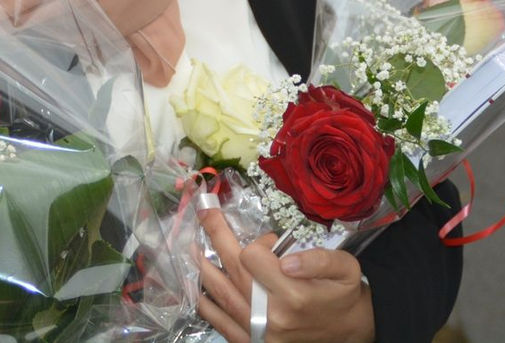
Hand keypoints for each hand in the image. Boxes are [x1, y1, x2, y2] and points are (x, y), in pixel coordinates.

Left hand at [196, 207, 374, 341]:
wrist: (350, 336)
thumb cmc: (344, 297)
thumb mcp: (345, 270)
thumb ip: (318, 258)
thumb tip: (284, 258)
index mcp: (293, 295)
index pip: (252, 256)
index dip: (258, 244)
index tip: (271, 246)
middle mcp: (270, 316)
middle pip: (230, 267)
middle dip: (215, 233)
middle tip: (204, 212)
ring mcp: (257, 333)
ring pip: (217, 293)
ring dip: (201, 266)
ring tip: (192, 246)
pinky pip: (218, 321)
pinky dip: (204, 302)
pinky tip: (198, 285)